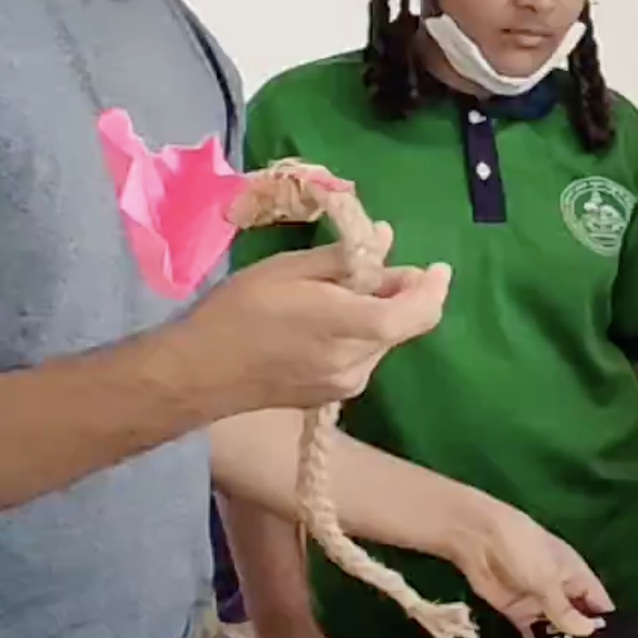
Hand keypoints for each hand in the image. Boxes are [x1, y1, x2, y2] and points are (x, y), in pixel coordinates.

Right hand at [181, 242, 450, 416]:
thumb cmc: (239, 311)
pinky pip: (363, 358)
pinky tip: (326, 322)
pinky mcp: (333, 398)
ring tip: (340, 293)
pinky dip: (359, 335)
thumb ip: (345, 258)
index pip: (414, 313)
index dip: (433, 290)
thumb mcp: (290, 269)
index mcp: (347, 326)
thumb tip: (387, 239)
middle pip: (401, 325)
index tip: (437, 267)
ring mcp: (345, 385)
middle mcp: (356, 362)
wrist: (200, 372)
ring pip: (382, 342)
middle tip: (374, 267)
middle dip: (399, 294)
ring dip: (377, 315)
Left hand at [446, 502, 612, 637]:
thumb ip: (566, 609)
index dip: (608, 625)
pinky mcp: (518, 612)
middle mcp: (562, 591)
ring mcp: (539, 603)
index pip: (599, 604)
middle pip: (579, 619)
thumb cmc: (524, 549)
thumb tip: (589, 632)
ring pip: (556, 629)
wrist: (479, 540)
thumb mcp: (548, 579)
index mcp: (577, 576)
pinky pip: (532, 633)